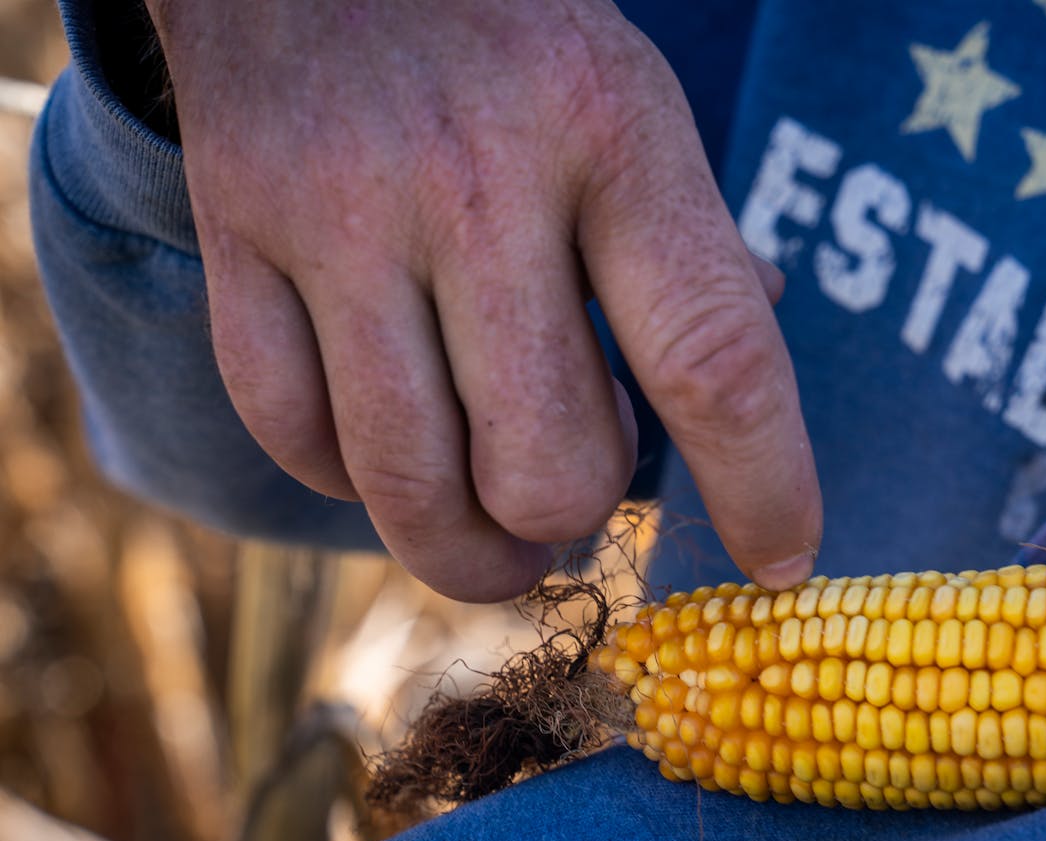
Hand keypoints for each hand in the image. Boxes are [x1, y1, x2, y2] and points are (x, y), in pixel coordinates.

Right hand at [146, 0, 821, 600]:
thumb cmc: (510, 40)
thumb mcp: (633, 102)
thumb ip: (692, 253)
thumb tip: (743, 412)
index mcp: (611, 132)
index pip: (715, 359)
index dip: (762, 487)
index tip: (781, 557)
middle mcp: (476, 180)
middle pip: (548, 465)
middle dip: (574, 516)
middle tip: (576, 483)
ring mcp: (340, 213)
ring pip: (411, 485)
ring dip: (471, 549)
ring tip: (496, 527)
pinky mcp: (236, 235)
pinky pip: (296, 440)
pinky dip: (352, 482)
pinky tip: (390, 446)